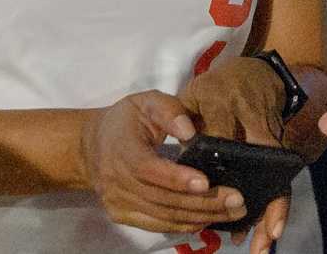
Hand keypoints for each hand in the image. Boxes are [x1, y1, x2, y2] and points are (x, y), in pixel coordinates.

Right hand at [78, 91, 247, 233]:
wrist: (89, 146)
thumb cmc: (125, 120)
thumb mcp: (145, 102)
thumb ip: (169, 110)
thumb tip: (190, 131)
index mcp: (122, 150)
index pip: (149, 170)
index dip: (177, 179)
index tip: (205, 182)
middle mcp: (116, 181)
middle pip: (162, 199)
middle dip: (202, 202)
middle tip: (236, 200)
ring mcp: (118, 203)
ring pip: (163, 216)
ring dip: (200, 216)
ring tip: (232, 212)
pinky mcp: (122, 215)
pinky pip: (157, 225)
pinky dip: (184, 224)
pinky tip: (207, 219)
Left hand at [179, 57, 290, 252]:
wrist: (256, 73)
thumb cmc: (216, 87)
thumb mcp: (194, 94)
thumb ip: (180, 120)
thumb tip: (179, 154)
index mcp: (225, 102)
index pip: (220, 138)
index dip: (213, 167)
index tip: (204, 191)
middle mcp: (252, 119)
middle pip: (258, 163)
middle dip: (258, 200)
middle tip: (251, 237)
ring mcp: (268, 134)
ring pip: (274, 177)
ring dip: (271, 211)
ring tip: (263, 244)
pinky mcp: (276, 146)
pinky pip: (276, 179)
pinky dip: (273, 205)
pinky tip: (265, 231)